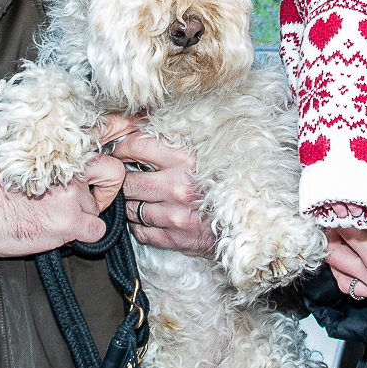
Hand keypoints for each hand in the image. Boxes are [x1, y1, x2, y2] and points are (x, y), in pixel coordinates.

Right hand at [0, 154, 124, 257]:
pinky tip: (62, 235)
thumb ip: (54, 170)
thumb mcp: (28, 167)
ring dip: (80, 219)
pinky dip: (84, 237)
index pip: (103, 158)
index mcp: (60, 156)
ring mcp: (72, 197)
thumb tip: (71, 182)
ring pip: (95, 211)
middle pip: (106, 181)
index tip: (98, 184)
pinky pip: (96, 232)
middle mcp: (70, 172)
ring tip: (53, 222)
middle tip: (90, 206)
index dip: (104, 174)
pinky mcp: (69, 221)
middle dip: (102, 194)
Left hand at [113, 131, 216, 255]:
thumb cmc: (224, 185)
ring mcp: (173, 216)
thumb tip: (141, 129)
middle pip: (128, 181)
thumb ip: (175, 145)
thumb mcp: (205, 155)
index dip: (121, 148)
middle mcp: (178, 188)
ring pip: (130, 208)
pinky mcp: (172, 238)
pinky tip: (149, 217)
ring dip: (131, 203)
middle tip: (126, 177)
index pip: (137, 146)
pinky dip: (139, 225)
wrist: (247, 222)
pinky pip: (140, 231)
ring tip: (140, 197)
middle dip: (123, 179)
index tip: (119, 152)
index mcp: (187, 161)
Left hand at [324, 218, 366, 345]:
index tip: (336, 201)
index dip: (338, 214)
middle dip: (330, 235)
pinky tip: (353, 270)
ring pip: (340, 273)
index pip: (345, 231)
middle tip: (332, 220)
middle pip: (335, 254)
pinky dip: (346, 276)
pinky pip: (353, 288)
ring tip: (337, 242)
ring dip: (334, 257)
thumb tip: (366, 208)